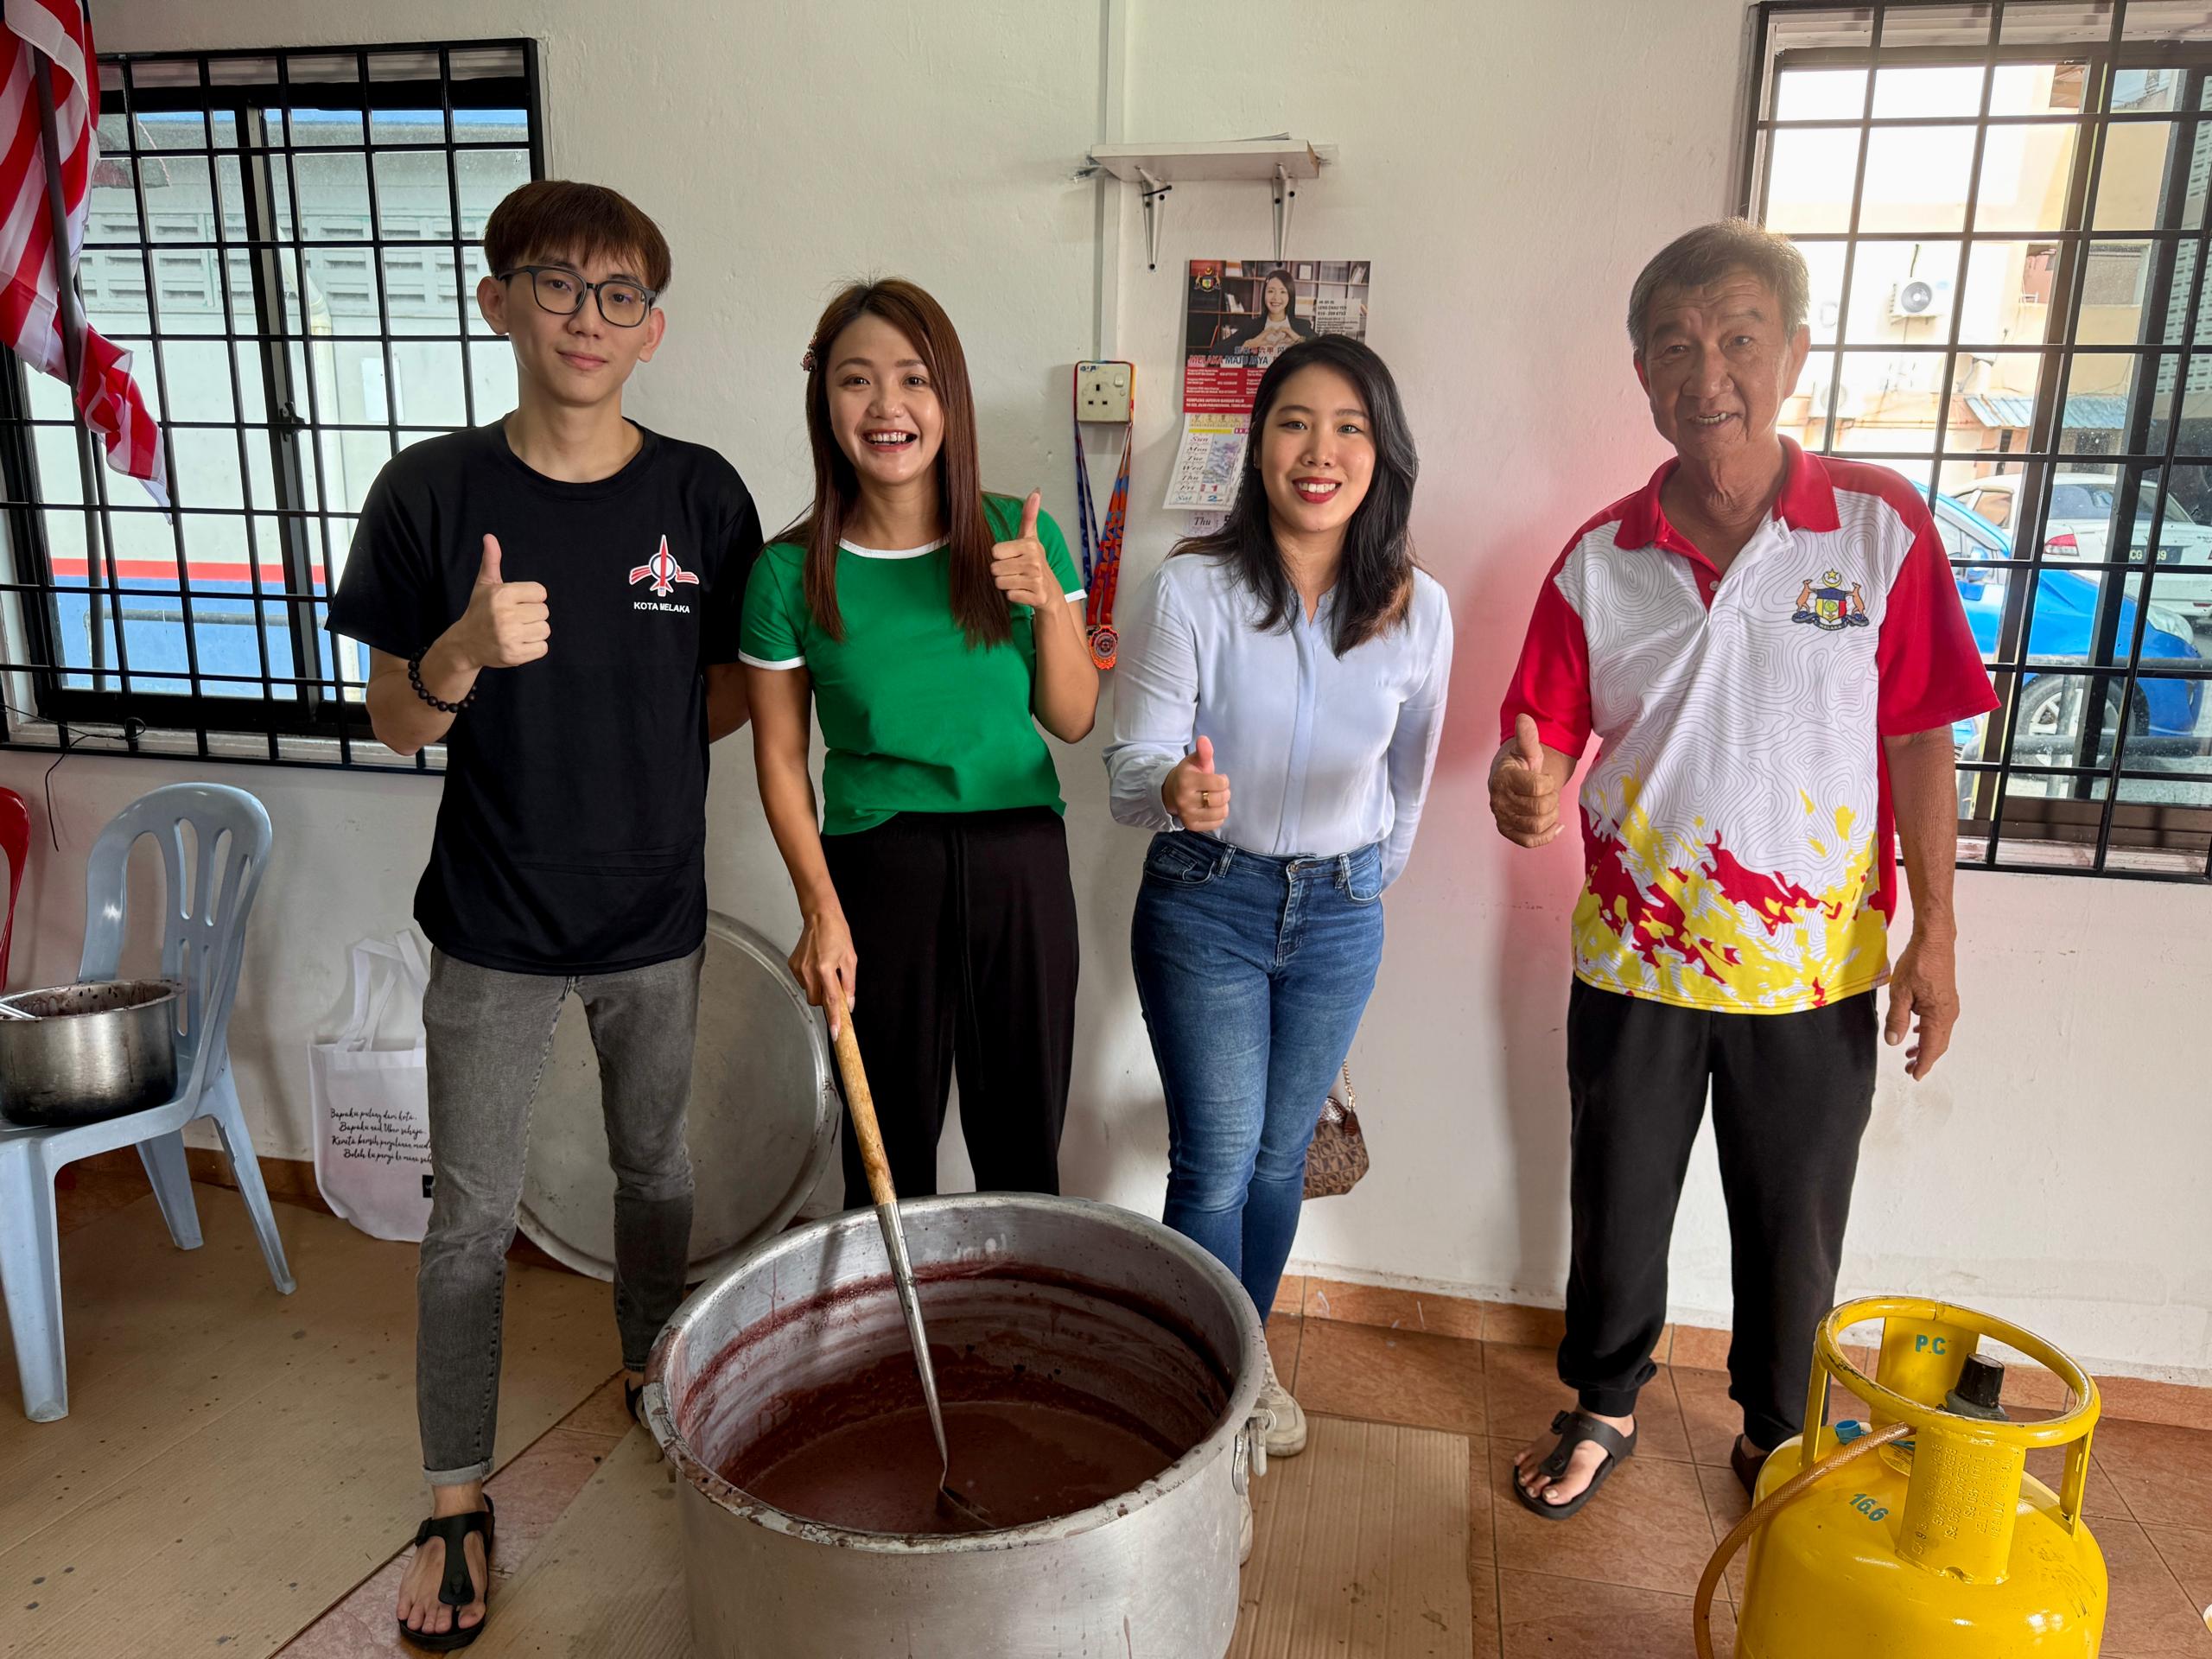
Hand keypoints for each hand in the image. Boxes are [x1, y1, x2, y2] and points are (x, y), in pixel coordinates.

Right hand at [454, 535, 549, 668]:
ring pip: (545, 630)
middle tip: (515, 619)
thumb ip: (491, 561)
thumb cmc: (480, 611)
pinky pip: (543, 648)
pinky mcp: (514, 655)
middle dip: (533, 615)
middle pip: (544, 612)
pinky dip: (534, 647)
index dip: (532, 598)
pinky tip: (518, 643)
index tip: (517, 603)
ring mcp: (509, 637)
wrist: (465, 644)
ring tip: (517, 631)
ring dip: (534, 632)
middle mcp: (505, 615)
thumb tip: (489, 537)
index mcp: (501, 595)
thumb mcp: (484, 585)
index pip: (541, 593)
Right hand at [790, 907, 857, 1036]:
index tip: (836, 1033)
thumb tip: (849, 1005)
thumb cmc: (837, 934)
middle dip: (826, 1000)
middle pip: (817, 1001)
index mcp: (825, 969)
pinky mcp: (792, 965)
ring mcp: (798, 968)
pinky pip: (803, 982)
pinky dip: (811, 979)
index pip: (831, 1001)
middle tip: (834, 986)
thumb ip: (849, 985)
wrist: (820, 916)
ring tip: (825, 969)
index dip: (835, 1019)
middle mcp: (809, 971)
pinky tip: (816, 965)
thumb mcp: (850, 959)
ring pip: (809, 992)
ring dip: (819, 988)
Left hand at [991, 491, 1058, 610]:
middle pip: (995, 569)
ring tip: (1019, 581)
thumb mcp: (1030, 538)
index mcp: (1030, 545)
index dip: (1000, 557)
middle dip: (1002, 573)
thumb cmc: (1034, 562)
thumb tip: (1036, 490)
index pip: (995, 552)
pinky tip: (1024, 592)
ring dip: (1006, 585)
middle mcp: (1034, 561)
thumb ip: (1029, 515)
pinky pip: (1010, 596)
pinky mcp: (1037, 597)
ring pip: (1000, 583)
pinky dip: (1014, 596)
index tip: (1012, 557)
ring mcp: (1036, 580)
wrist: (1050, 591)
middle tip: (1015, 572)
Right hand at [1161, 736, 1229, 832]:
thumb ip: (1204, 751)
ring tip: (1215, 799)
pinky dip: (1218, 816)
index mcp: (1186, 780)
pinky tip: (1211, 809)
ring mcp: (1187, 814)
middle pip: (1221, 799)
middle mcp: (1184, 799)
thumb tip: (1204, 739)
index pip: (1220, 783)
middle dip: (1224, 792)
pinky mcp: (1191, 825)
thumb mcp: (1196, 760)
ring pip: (1220, 813)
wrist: (1172, 792)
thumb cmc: (1189, 774)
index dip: (1223, 780)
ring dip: (1223, 805)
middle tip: (1217, 789)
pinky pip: (1216, 824)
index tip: (1218, 778)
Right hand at [1489, 714, 1561, 847]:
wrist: (1509, 777)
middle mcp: (1499, 800)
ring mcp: (1502, 818)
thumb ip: (1528, 736)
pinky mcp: (1507, 830)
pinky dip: (1547, 836)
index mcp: (1503, 778)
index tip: (1545, 777)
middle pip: (1538, 809)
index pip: (1537, 788)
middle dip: (1551, 800)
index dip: (1549, 783)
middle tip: (1550, 792)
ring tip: (1550, 805)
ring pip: (1535, 826)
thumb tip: (1524, 718)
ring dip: (1550, 816)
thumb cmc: (1520, 763)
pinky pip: (1529, 841)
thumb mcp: (1526, 749)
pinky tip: (1556, 825)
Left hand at [1885, 928, 1958, 1079]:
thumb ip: (1896, 1019)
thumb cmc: (1918, 963)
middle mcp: (1948, 1013)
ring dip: (1926, 1046)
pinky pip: (1939, 1022)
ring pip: (1939, 1034)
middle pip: (1937, 1044)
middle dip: (1924, 1058)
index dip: (1923, 1064)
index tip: (1915, 1076)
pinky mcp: (1946, 998)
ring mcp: (1949, 1005)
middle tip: (1910, 1069)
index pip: (1931, 1048)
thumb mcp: (1900, 992)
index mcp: (1938, 1015)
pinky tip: (1916, 1030)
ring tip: (1910, 1054)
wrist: (1934, 941)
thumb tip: (1894, 1042)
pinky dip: (1928, 1032)